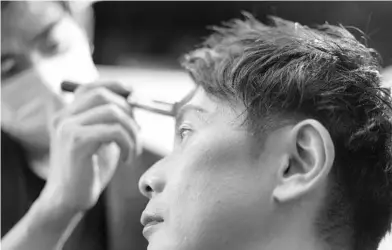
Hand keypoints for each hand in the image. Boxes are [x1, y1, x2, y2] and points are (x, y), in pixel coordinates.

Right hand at [40, 81, 141, 211]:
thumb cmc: (89, 171)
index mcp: (67, 115)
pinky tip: (127, 158)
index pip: (89, 87)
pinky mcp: (76, 142)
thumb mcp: (102, 140)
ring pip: (112, 112)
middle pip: (102, 95)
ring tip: (133, 149)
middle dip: (127, 110)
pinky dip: (128, 143)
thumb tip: (135, 105)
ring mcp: (68, 128)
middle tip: (137, 132)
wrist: (69, 199)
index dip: (113, 86)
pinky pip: (114, 131)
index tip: (133, 93)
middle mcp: (63, 117)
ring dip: (132, 131)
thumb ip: (112, 122)